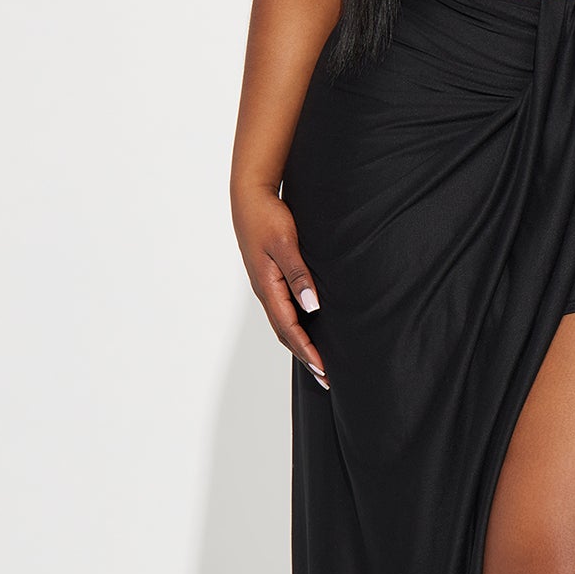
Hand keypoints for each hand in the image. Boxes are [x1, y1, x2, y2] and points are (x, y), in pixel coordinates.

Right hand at [232, 185, 329, 388]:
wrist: (249, 195)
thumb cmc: (267, 216)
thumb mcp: (285, 243)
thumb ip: (298, 274)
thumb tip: (312, 307)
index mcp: (267, 286)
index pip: (289, 328)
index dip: (307, 350)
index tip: (323, 369)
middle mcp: (265, 290)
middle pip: (285, 333)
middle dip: (304, 356)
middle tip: (325, 377)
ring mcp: (266, 284)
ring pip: (283, 323)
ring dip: (300, 344)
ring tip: (318, 362)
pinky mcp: (269, 277)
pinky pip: (283, 309)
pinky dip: (295, 327)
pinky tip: (308, 328)